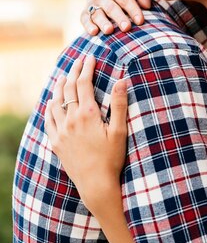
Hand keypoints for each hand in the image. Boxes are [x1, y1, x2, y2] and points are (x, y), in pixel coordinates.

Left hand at [45, 56, 127, 212]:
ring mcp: (61, 131)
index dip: (86, 68)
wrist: (96, 185)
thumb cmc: (112, 159)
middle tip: (78, 61)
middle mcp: (71, 119)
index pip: (84, 83)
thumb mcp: (120, 131)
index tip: (90, 57)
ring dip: (59, 86)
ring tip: (63, 77)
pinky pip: (48, 119)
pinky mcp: (56, 142)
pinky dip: (49, 107)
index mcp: (88, 114)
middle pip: (68, 88)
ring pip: (55, 102)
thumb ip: (119, 104)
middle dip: (73, 71)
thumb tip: (122, 80)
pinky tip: (51, 102)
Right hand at [81, 0, 151, 34]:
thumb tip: (146, 5)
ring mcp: (92, 3)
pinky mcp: (84, 12)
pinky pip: (84, 18)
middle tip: (126, 28)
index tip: (140, 21)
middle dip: (119, 18)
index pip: (125, 0)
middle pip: (111, 8)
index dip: (133, 10)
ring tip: (109, 30)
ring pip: (97, 14)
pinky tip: (94, 32)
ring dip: (103, 22)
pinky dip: (88, 25)